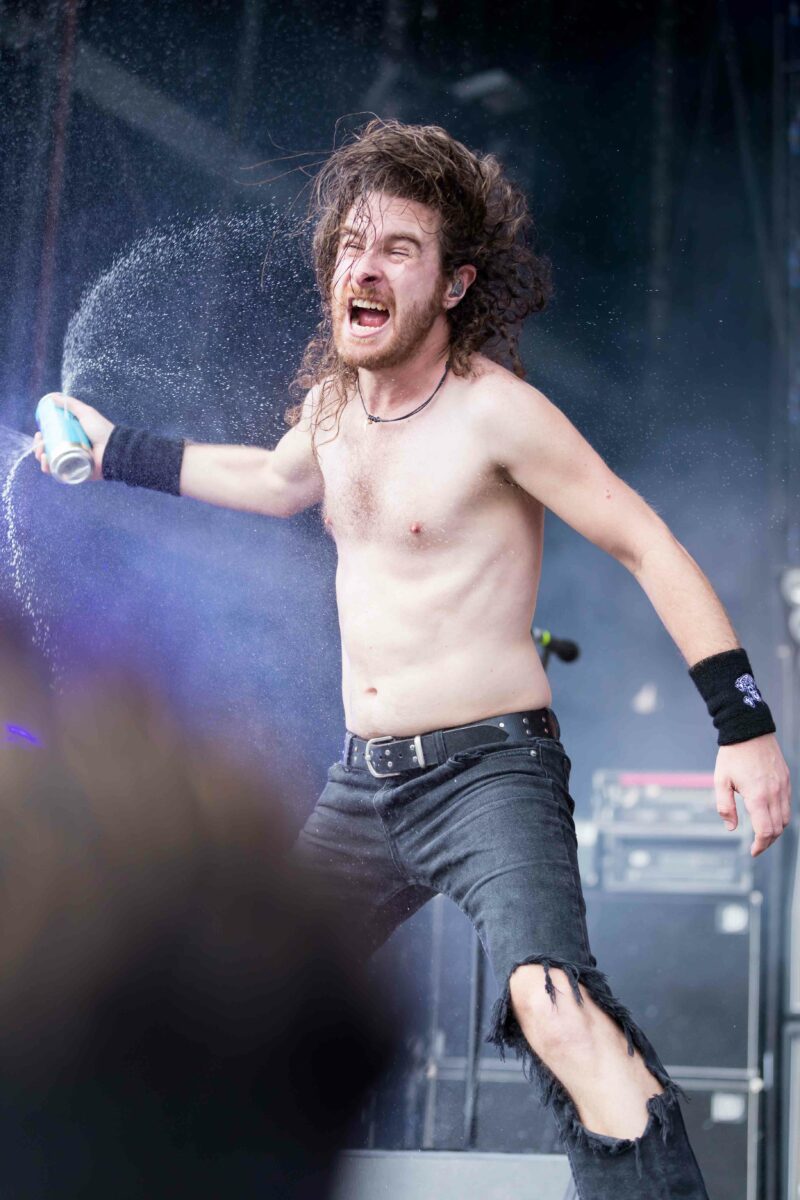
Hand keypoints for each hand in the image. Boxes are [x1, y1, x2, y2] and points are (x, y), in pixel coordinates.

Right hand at [34, 393, 114, 481]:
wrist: (114, 448)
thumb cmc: (102, 430)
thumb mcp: (86, 413)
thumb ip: (70, 404)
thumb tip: (52, 397)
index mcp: (72, 439)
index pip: (52, 439)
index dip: (43, 437)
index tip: (39, 433)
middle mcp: (71, 451)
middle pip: (49, 451)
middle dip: (39, 448)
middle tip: (40, 443)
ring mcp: (73, 463)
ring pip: (52, 462)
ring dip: (42, 458)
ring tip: (42, 454)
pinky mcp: (76, 474)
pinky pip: (59, 473)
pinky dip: (49, 469)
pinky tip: (46, 463)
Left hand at [714, 732, 791, 856]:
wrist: (749, 730)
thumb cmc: (732, 755)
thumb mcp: (720, 780)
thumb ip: (725, 806)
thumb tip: (731, 827)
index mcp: (757, 796)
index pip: (766, 831)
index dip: (760, 845)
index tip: (753, 851)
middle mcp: (774, 793)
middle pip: (778, 828)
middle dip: (768, 841)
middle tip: (757, 846)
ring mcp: (783, 786)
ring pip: (786, 818)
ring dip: (776, 830)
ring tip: (763, 834)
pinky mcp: (786, 779)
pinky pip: (788, 804)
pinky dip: (781, 816)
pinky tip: (769, 816)